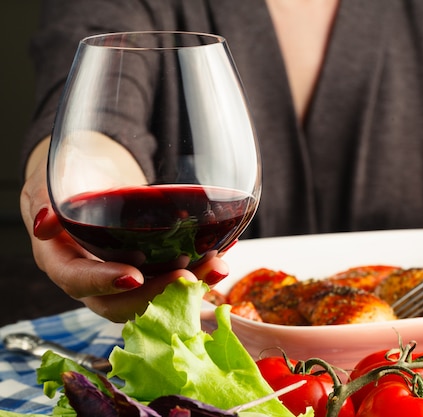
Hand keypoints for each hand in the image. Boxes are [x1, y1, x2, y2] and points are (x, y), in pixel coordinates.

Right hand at [20, 138, 229, 321]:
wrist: (88, 181)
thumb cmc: (67, 182)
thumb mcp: (50, 185)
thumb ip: (45, 202)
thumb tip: (45, 222)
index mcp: (62, 261)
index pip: (77, 280)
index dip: (103, 282)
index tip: (134, 276)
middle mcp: (93, 280)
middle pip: (122, 302)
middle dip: (159, 295)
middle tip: (191, 278)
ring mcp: (124, 280)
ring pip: (154, 298)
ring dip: (189, 288)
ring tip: (218, 268)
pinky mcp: (149, 273)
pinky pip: (173, 282)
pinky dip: (200, 272)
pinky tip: (222, 257)